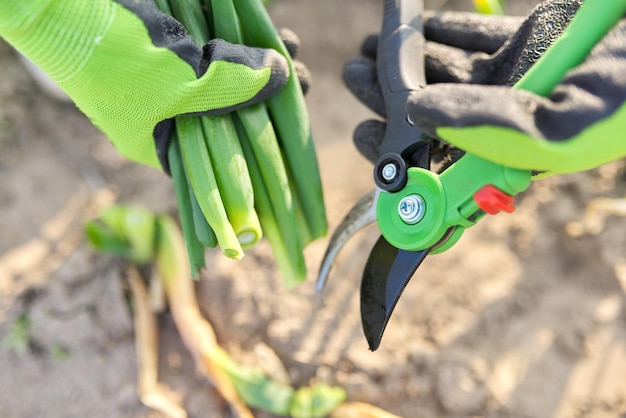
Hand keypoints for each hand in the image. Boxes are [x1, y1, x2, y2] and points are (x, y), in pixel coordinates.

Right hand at [0, 0, 289, 169]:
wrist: (61, 7)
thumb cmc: (115, 60)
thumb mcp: (182, 83)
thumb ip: (234, 85)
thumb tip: (285, 80)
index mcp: (166, 144)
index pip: (224, 159)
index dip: (262, 146)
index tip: (294, 129)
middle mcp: (171, 116)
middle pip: (233, 113)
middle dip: (269, 97)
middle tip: (300, 82)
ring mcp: (171, 81)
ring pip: (229, 77)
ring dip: (262, 64)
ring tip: (290, 48)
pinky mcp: (173, 50)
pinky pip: (217, 50)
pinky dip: (242, 42)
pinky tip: (270, 32)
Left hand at [344, 0, 625, 176]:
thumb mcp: (564, 122)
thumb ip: (490, 126)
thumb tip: (418, 114)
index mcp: (520, 156)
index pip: (447, 167)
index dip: (404, 160)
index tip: (365, 139)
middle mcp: (513, 122)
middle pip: (437, 119)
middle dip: (389, 99)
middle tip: (350, 77)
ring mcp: (521, 81)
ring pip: (449, 75)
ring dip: (405, 60)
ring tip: (364, 49)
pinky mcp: (531, 43)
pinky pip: (477, 38)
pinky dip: (444, 30)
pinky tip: (416, 23)